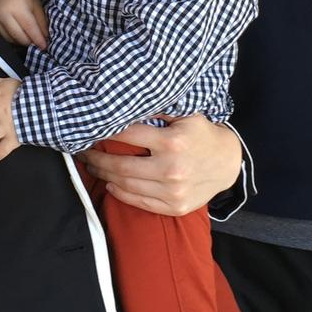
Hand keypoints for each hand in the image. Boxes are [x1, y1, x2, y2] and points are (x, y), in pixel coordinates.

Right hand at [0, 0, 48, 48]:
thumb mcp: (36, 2)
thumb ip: (41, 21)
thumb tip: (45, 37)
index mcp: (17, 7)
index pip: (29, 28)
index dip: (38, 39)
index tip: (44, 46)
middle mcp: (4, 15)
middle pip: (19, 36)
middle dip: (31, 42)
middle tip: (39, 43)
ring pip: (11, 39)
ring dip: (22, 41)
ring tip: (30, 38)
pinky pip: (3, 37)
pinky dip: (13, 38)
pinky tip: (20, 34)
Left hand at [81, 114, 241, 216]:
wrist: (228, 164)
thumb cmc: (202, 135)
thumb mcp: (187, 114)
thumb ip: (159, 110)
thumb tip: (126, 104)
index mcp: (173, 142)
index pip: (128, 135)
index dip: (106, 132)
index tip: (91, 131)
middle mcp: (171, 168)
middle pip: (120, 165)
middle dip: (96, 159)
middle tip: (83, 153)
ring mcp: (172, 191)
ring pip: (126, 185)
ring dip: (104, 176)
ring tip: (93, 167)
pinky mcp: (174, 207)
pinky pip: (139, 201)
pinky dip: (120, 193)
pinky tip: (111, 184)